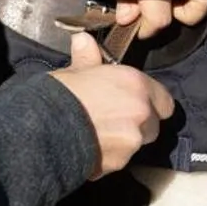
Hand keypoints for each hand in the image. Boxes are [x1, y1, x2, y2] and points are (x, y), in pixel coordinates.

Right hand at [50, 32, 176, 178]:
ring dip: (123, 140)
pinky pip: (120, 160)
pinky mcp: (118, 165)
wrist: (42, 130)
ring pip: (136, 144)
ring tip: (97, 133)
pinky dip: (109, 155)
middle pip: (153, 124)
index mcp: (136, 85)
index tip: (134, 100)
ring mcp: (132, 142)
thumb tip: (84, 41)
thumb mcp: (73, 71)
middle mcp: (142, 114)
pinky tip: (89, 146)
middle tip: (113, 118)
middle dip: (138, 123)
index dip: (150, 101)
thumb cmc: (59, 95)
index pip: (164, 100)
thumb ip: (88, 59)